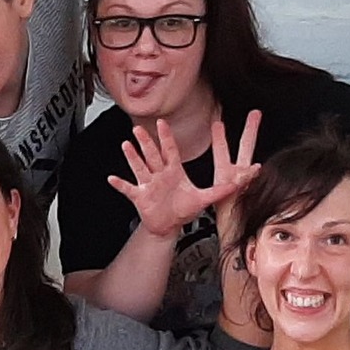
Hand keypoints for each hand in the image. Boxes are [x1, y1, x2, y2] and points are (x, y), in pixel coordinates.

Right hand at [109, 110, 261, 239]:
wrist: (169, 226)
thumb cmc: (183, 210)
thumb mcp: (203, 199)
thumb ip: (220, 191)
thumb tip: (238, 183)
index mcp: (174, 171)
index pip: (170, 150)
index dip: (166, 137)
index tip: (161, 123)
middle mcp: (159, 175)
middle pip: (152, 155)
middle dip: (146, 142)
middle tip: (138, 129)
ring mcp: (148, 185)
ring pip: (139, 167)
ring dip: (132, 157)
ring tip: (126, 145)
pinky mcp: (140, 197)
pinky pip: (128, 189)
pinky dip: (120, 184)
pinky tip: (112, 178)